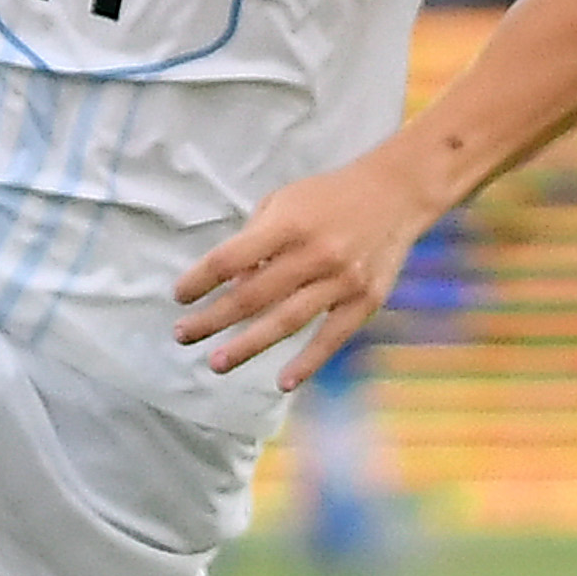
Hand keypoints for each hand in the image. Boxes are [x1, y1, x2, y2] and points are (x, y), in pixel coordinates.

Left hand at [175, 155, 433, 388]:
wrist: (396, 193)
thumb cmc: (329, 197)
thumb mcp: (285, 202)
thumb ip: (256, 241)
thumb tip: (231, 287)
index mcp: (289, 224)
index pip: (232, 258)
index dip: (201, 279)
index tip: (180, 296)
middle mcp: (315, 253)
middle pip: (253, 295)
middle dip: (213, 318)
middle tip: (183, 335)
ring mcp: (343, 280)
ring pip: (287, 321)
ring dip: (248, 345)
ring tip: (217, 363)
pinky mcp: (366, 300)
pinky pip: (332, 337)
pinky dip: (308, 361)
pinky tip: (283, 382)